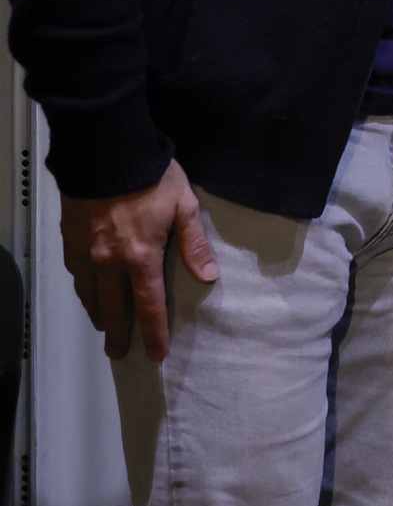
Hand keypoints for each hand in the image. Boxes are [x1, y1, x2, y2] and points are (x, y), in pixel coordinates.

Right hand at [63, 161, 219, 360]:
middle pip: (112, 308)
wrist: (106, 152)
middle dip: (118, 333)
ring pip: (89, 294)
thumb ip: (194, 244)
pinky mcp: (70, 239)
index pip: (149, 305)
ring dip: (97, 314)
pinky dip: (83, 289)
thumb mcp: (184, 206)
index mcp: (141, 256)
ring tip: (104, 327)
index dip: (153, 332)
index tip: (155, 352)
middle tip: (119, 353)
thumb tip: (208, 276)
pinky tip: (87, 292)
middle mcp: (109, 261)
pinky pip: (76, 273)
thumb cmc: (151, 176)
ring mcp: (86, 251)